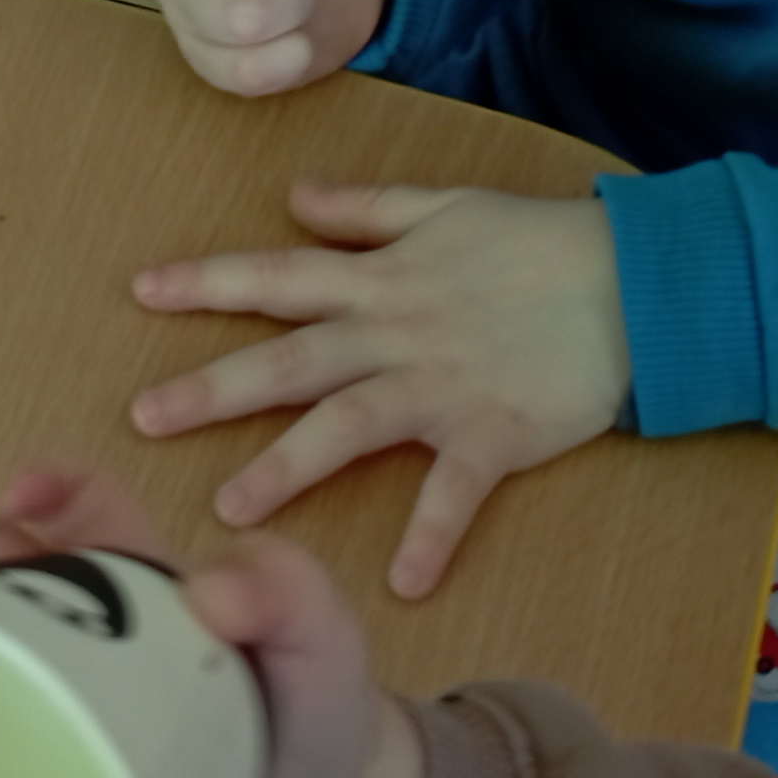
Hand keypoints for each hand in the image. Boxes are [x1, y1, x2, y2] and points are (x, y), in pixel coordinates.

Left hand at [132, 182, 625, 598]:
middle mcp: (397, 332)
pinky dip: (431, 536)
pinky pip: (455, 492)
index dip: (209, 281)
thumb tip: (295, 195)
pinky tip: (403, 582)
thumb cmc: (537, 242)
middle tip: (144, 417)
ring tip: (229, 510)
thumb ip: (365, 207)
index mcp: (381, 278)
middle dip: (214, 387)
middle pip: (291, 360)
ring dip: (288, 467)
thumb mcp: (444, 206)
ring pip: (349, 425)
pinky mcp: (495, 433)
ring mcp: (443, 385)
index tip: (143, 290)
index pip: (278, 275)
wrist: (634, 281)